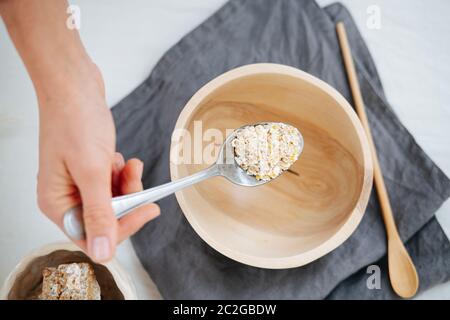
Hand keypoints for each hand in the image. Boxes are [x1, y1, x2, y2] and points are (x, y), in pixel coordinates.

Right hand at [36, 64, 158, 262]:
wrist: (74, 85)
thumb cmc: (75, 120)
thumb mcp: (92, 171)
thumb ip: (99, 214)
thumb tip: (102, 253)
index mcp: (57, 203)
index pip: (92, 236)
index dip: (121, 227)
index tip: (147, 211)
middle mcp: (65, 196)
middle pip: (105, 219)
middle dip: (127, 202)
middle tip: (140, 185)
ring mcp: (77, 182)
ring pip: (112, 201)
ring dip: (126, 185)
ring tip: (129, 165)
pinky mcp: (89, 169)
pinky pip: (112, 183)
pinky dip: (122, 174)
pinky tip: (120, 158)